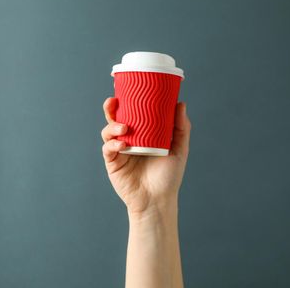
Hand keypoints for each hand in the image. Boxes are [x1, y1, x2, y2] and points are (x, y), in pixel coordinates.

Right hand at [101, 97, 190, 215]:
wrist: (158, 200)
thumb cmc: (168, 176)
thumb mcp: (179, 149)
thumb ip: (181, 127)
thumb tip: (180, 103)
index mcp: (142, 133)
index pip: (131, 112)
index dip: (126, 100)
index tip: (127, 88)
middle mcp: (129, 139)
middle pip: (115, 118)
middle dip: (111, 108)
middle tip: (114, 102)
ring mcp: (119, 150)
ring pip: (108, 131)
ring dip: (113, 126)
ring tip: (124, 128)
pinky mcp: (113, 162)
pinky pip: (108, 149)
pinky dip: (113, 144)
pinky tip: (122, 144)